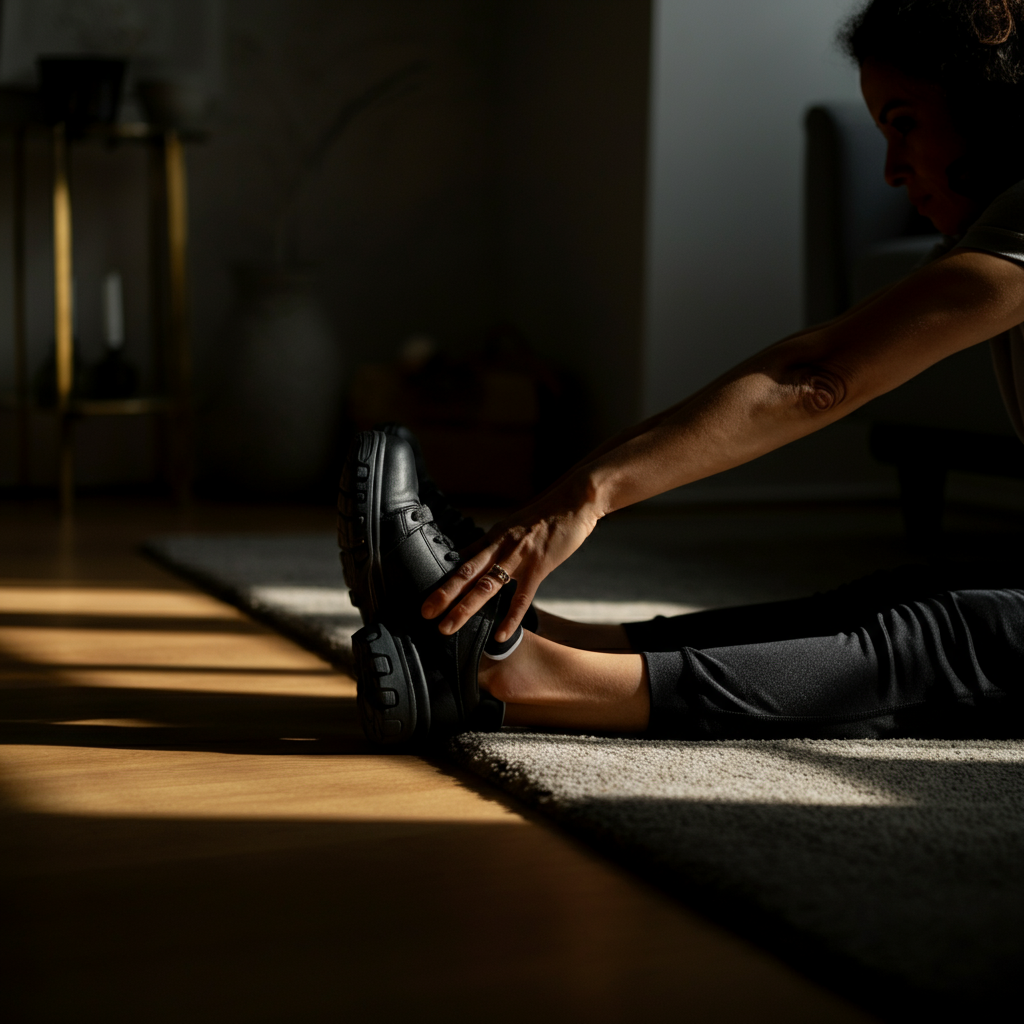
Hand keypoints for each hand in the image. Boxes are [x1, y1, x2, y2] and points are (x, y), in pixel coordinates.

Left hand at [420, 475, 601, 641]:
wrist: (573, 501)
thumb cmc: (546, 516)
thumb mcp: (513, 527)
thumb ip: (495, 545)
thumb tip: (474, 557)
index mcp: (492, 538)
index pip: (461, 560)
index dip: (442, 577)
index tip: (426, 594)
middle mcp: (500, 547)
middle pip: (465, 573)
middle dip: (442, 594)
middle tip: (424, 612)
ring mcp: (518, 557)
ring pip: (485, 586)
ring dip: (464, 608)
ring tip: (447, 627)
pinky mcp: (538, 566)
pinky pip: (522, 598)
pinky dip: (510, 618)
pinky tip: (500, 635)